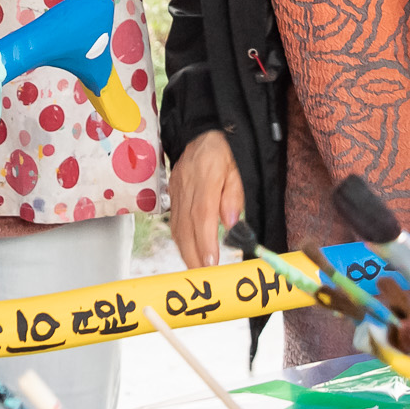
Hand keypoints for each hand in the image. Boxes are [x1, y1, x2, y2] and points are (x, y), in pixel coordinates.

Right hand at [169, 130, 242, 268]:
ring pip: (177, 226)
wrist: (201, 132)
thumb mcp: (237, 169)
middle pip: (186, 226)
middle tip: (203, 276)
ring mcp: (176, 190)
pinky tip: (188, 252)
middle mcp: (187, 186)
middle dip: (194, 254)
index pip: (203, 213)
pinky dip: (180, 240)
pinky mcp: (172, 194)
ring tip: (197, 270)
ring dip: (185, 251)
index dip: (205, 240)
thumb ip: (234, 196)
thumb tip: (232, 223)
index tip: (211, 261)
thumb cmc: (223, 151)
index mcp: (206, 177)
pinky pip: (174, 221)